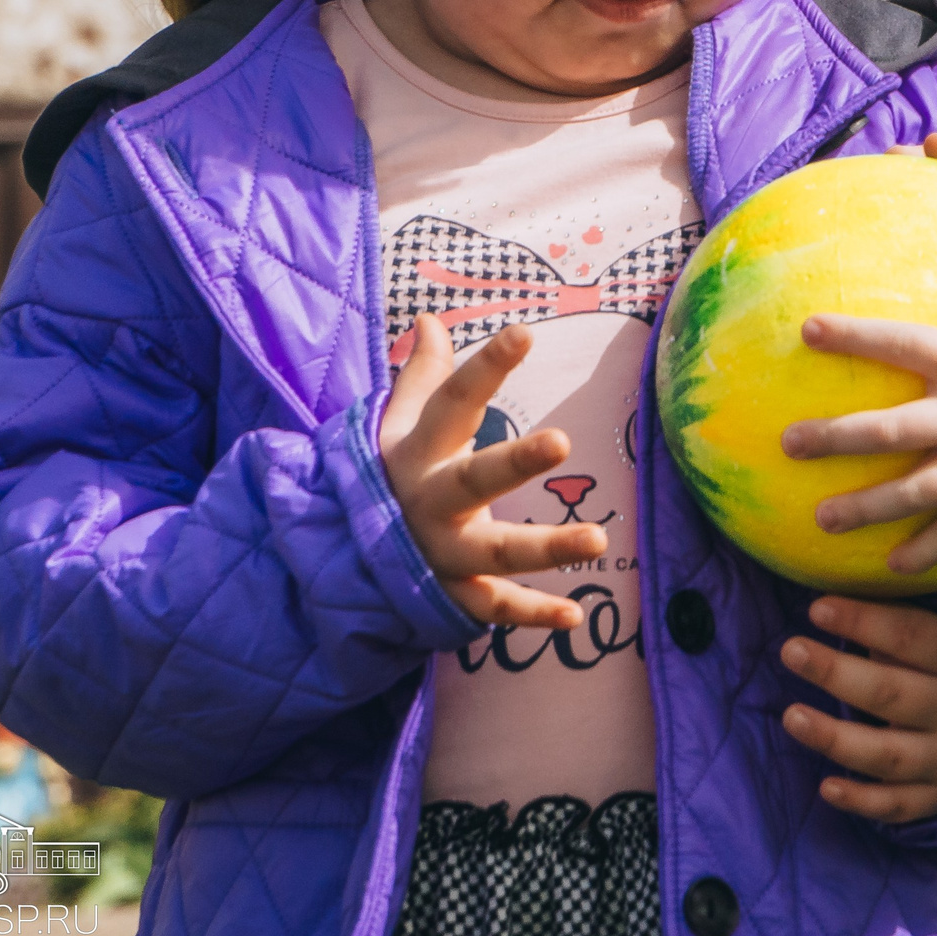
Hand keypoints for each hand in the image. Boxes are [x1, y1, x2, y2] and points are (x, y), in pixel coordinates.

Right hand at [379, 318, 608, 628]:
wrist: (336, 554)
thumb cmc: (390, 473)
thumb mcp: (398, 424)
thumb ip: (423, 374)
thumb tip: (429, 319)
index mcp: (418, 450)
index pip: (454, 401)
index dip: (486, 367)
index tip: (524, 334)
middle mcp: (430, 501)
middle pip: (472, 480)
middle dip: (514, 462)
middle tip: (561, 441)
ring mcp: (440, 552)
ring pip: (494, 552)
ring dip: (546, 548)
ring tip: (600, 539)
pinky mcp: (452, 594)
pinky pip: (493, 607)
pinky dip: (532, 616)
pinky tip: (575, 615)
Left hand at [781, 596, 936, 822]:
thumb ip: (896, 625)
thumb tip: (830, 604)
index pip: (912, 635)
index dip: (864, 621)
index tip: (816, 609)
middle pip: (892, 694)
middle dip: (837, 673)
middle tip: (790, 650)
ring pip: (888, 754)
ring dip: (836, 738)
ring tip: (791, 716)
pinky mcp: (935, 798)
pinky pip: (895, 804)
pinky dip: (861, 800)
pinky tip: (826, 787)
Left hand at [784, 204, 936, 572]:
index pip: (899, 344)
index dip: (852, 335)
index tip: (806, 329)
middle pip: (885, 430)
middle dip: (832, 439)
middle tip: (786, 444)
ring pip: (909, 492)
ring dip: (862, 508)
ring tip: (820, 520)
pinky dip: (923, 552)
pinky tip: (890, 568)